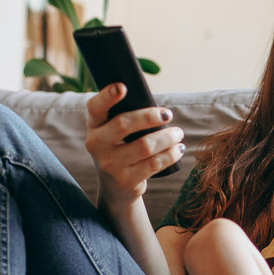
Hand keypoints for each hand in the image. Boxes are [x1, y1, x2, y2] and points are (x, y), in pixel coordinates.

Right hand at [85, 82, 185, 203]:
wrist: (116, 187)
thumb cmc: (120, 149)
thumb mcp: (114, 132)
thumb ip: (126, 116)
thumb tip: (157, 105)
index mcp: (94, 126)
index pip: (95, 107)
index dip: (107, 96)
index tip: (122, 87)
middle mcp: (97, 144)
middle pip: (123, 124)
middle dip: (149, 117)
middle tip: (168, 114)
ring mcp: (110, 164)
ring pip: (144, 146)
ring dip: (167, 137)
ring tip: (178, 133)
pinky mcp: (126, 180)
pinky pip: (154, 164)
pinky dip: (170, 154)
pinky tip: (178, 149)